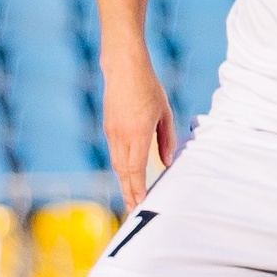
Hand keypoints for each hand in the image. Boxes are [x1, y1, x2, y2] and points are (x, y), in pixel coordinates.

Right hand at [101, 48, 178, 207]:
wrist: (123, 68)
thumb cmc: (148, 87)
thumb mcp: (164, 113)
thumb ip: (166, 140)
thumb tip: (167, 163)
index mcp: (138, 134)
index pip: (136, 170)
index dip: (138, 189)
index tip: (142, 202)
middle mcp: (121, 136)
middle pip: (124, 172)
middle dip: (129, 192)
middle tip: (134, 209)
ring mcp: (112, 132)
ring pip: (117, 164)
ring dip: (124, 182)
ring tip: (130, 196)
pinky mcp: (108, 128)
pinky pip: (115, 153)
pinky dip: (120, 168)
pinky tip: (127, 175)